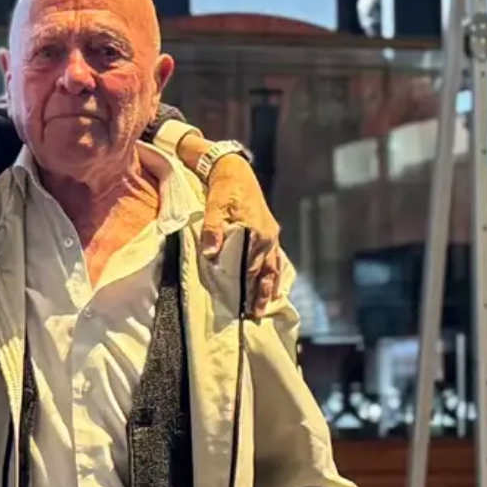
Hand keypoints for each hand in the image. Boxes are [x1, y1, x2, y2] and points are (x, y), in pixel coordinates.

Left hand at [201, 154, 282, 318]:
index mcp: (257, 234)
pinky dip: (273, 273)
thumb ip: (213, 231)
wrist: (233, 171)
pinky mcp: (268, 232)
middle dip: (259, 294)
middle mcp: (267, 238)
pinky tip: (274, 284)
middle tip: (255, 316)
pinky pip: (274, 258)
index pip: (251, 269)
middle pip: (263, 272)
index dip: (246, 289)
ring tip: (265, 307)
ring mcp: (270, 235)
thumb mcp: (214, 208)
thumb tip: (211, 254)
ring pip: (272, 267)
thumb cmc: (224, 190)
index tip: (243, 307)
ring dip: (268, 288)